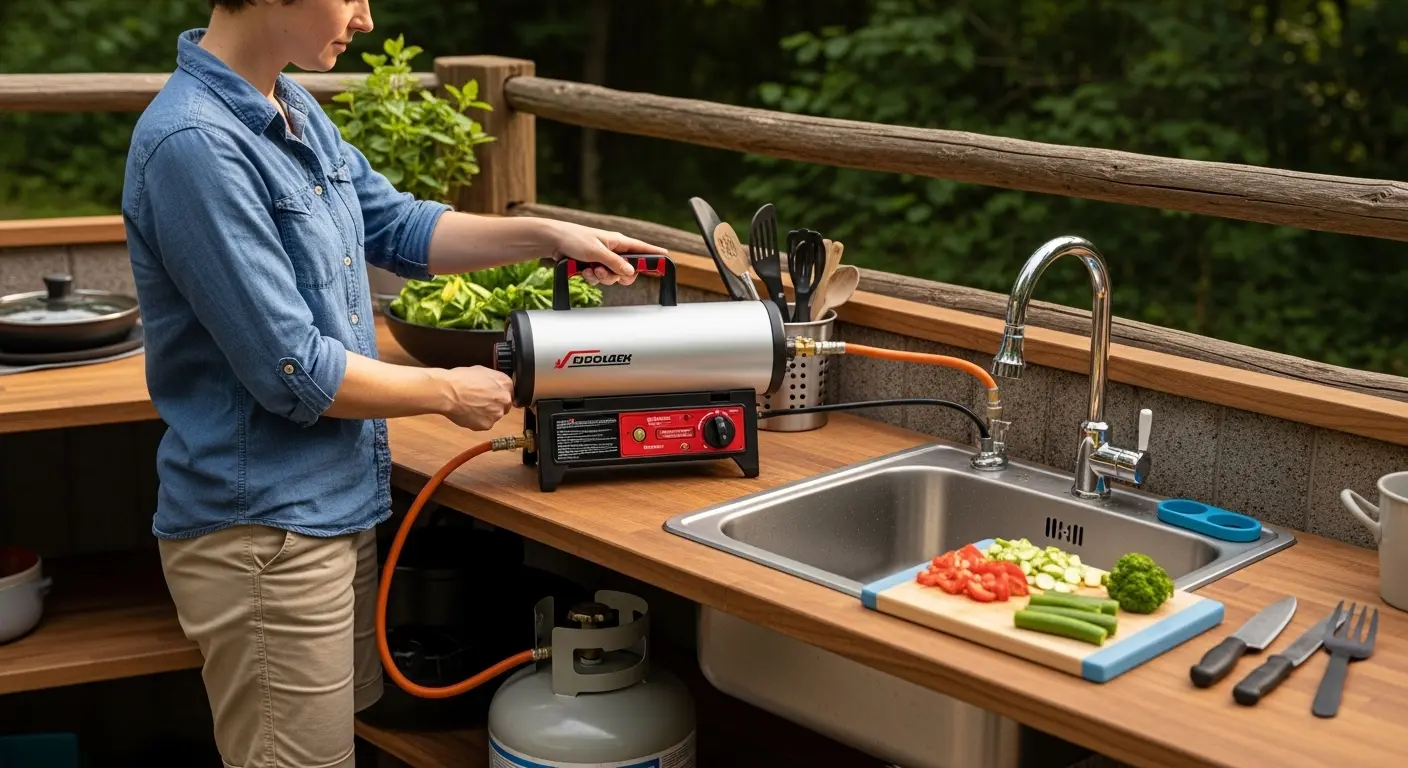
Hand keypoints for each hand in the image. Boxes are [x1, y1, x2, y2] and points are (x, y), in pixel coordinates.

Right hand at [435, 366, 513, 430]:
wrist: (447, 392)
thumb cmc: (460, 379)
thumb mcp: (481, 371)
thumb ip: (494, 379)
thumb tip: (495, 384)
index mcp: (505, 383)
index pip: (509, 391)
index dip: (498, 393)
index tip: (491, 395)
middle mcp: (504, 399)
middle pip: (503, 405)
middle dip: (494, 404)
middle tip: (479, 401)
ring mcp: (496, 414)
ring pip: (494, 416)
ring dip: (485, 413)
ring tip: (471, 407)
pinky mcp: (486, 425)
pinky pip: (484, 424)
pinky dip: (477, 421)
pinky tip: (468, 413)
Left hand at [545, 220, 667, 284]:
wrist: (552, 241)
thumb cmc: (574, 238)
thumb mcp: (596, 252)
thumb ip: (615, 262)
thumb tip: (630, 272)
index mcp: (618, 242)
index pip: (642, 248)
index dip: (655, 255)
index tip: (666, 261)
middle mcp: (613, 250)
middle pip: (628, 270)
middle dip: (619, 276)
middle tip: (610, 274)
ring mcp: (603, 259)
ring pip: (612, 277)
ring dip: (602, 277)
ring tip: (591, 269)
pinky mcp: (592, 266)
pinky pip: (599, 278)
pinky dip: (591, 277)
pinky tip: (583, 271)